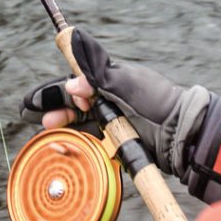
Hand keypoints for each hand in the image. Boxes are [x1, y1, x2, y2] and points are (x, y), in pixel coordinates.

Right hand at [20, 29, 211, 176]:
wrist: (182, 132)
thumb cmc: (157, 101)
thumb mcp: (127, 82)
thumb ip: (98, 75)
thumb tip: (71, 80)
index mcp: (111, 81)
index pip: (77, 82)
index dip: (58, 90)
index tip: (39, 99)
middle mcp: (110, 100)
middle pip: (74, 104)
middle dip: (54, 108)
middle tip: (38, 117)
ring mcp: (114, 122)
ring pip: (81, 123)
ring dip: (64, 125)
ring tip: (50, 129)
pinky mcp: (119, 142)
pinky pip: (93, 141)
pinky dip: (80, 142)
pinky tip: (68, 145)